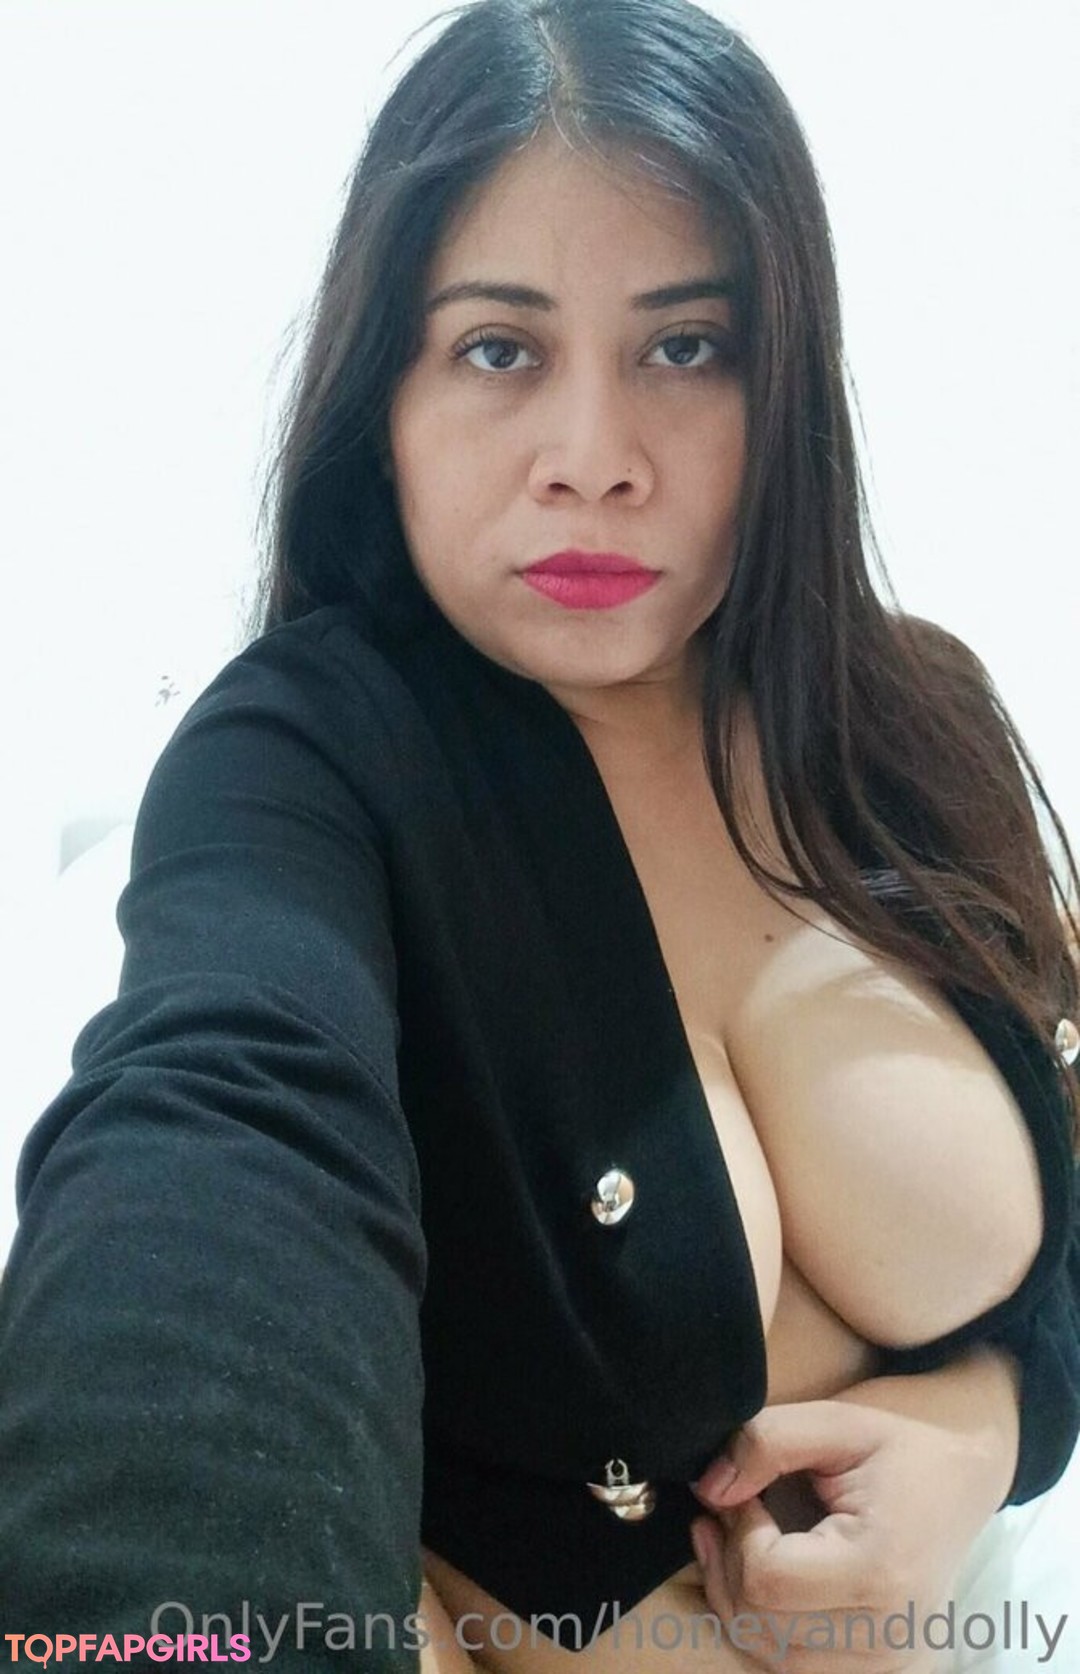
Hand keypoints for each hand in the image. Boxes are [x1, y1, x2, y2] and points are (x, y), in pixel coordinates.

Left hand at [689, 1350, 1019, 1673]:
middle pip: (762, 1627)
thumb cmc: (902, 1443)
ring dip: (738, 1600)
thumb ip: (765, 1443)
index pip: (767, 1580)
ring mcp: (894, 1664)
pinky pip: (799, 1667)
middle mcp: (893, 1635)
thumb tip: (707, 1488)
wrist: (965, 1474)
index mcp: (883, 1570)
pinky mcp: (889, 1671)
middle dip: (726, 1564)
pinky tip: (761, 1576)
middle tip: (727, 1510)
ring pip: (773, 1658)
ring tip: (737, 1539)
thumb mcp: (834, 1420)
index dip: (736, 1532)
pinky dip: (767, 1627)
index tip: (742, 1490)